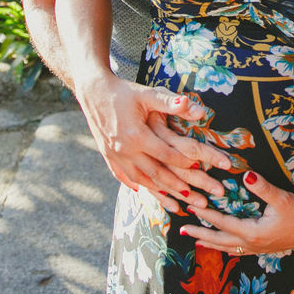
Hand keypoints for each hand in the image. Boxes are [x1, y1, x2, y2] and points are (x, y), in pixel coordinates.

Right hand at [75, 74, 230, 211]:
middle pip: (155, 173)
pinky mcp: (107, 155)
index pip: (166, 155)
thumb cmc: (124, 91)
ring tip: (176, 202)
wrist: (93, 91)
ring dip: (158, 191)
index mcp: (137, 135)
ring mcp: (114, 155)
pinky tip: (142, 191)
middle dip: (177, 187)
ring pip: (139, 179)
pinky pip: (122, 176)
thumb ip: (171, 103)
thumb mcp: (148, 94)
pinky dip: (134, 185)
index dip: (184, 162)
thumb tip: (197, 109)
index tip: (201, 168)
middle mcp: (125, 149)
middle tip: (196, 198)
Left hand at [181, 170, 293, 255]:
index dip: (205, 215)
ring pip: (228, 247)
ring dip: (211, 242)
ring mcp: (257, 248)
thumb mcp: (282, 198)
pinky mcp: (263, 248)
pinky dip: (226, 248)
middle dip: (200, 233)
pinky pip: (238, 250)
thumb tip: (246, 175)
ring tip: (196, 240)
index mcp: (253, 231)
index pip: (223, 222)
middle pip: (220, 239)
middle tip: (182, 228)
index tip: (190, 208)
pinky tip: (224, 248)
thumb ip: (263, 187)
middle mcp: (251, 243)